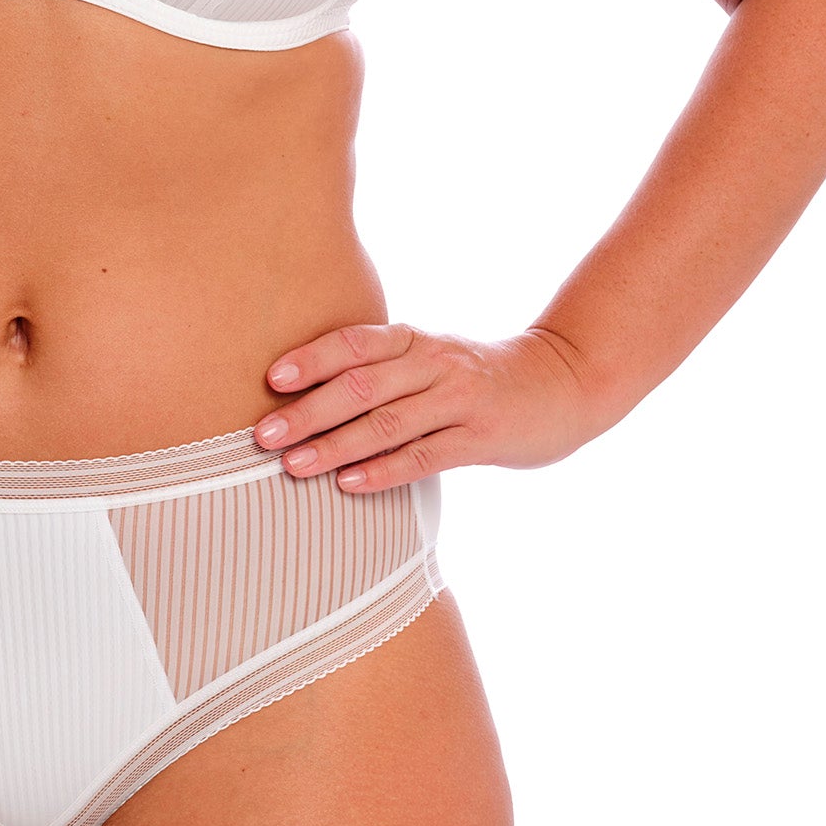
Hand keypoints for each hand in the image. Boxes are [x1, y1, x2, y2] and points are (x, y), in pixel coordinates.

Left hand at [252, 321, 604, 492]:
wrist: (563, 383)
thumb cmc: (477, 377)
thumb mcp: (431, 359)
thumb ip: (382, 372)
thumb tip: (305, 400)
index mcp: (415, 339)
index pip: (355, 342)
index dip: (312, 358)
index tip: (271, 379)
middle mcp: (435, 363)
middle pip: (362, 385)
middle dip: (308, 411)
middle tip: (263, 435)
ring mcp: (460, 400)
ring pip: (388, 422)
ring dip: (336, 445)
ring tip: (293, 466)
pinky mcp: (482, 437)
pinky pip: (425, 455)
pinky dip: (384, 470)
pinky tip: (350, 485)